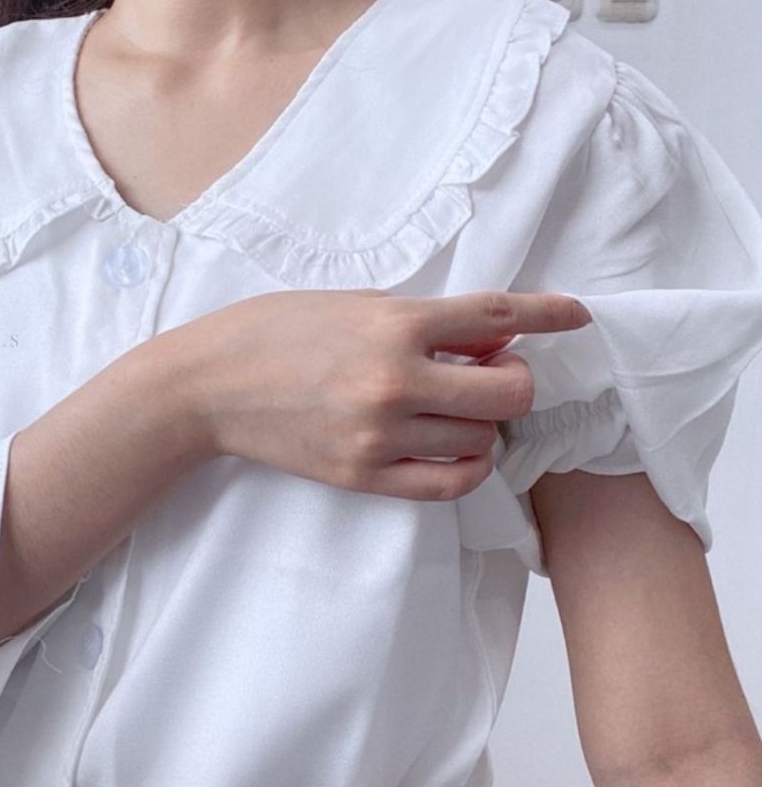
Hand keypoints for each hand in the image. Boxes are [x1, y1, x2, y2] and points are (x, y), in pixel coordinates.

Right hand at [178, 289, 592, 499]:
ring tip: (460, 409)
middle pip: (507, 392)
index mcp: (394, 323)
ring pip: (482, 440)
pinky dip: (468, 466)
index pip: (497, 316)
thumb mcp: (350, 303)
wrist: (209, 385)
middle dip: (517, 381)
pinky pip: (448, 484)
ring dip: (486, 423)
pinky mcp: (363, 476)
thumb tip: (482, 343)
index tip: (577, 315)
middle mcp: (396, 380)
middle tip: (495, 373)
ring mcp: (380, 435)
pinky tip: (456, 449)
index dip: (548, 314)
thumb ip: (420, 321)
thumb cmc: (272, 330)